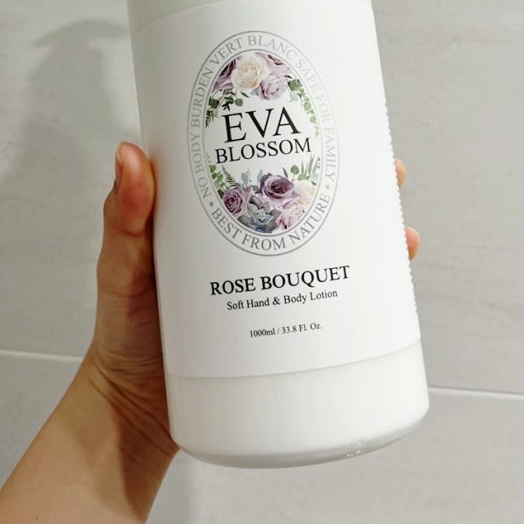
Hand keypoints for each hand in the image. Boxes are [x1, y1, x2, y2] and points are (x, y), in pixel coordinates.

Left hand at [84, 143, 419, 448]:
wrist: (134, 407)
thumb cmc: (123, 326)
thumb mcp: (121, 263)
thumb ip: (123, 216)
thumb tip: (130, 154)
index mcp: (220, 212)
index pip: (275, 161)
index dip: (313, 135)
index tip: (343, 115)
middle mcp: (259, 243)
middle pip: (322, 202)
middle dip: (365, 184)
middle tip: (390, 174)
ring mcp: (278, 285)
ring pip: (340, 250)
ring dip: (378, 238)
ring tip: (402, 236)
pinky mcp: (289, 329)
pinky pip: (338, 308)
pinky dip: (372, 300)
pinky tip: (392, 297)